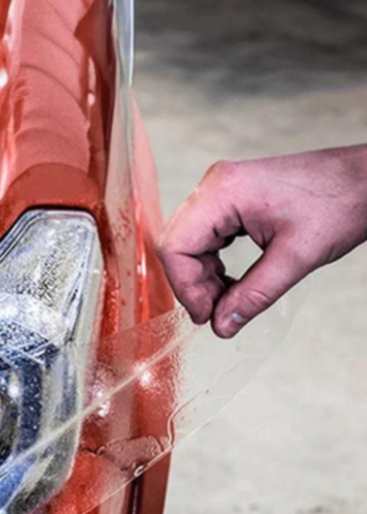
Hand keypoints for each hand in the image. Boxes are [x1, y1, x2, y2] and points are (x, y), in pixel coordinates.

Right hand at [158, 145, 366, 337]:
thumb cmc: (339, 203)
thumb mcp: (295, 258)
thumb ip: (253, 295)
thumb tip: (221, 326)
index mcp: (224, 192)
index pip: (176, 247)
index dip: (186, 287)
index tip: (206, 315)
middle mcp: (215, 186)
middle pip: (177, 244)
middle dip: (192, 283)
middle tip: (216, 312)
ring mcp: (222, 189)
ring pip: (188, 243)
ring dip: (202, 276)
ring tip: (227, 298)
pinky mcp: (231, 197)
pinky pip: (204, 235)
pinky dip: (212, 263)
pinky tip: (229, 280)